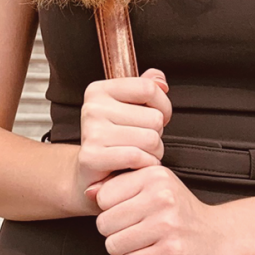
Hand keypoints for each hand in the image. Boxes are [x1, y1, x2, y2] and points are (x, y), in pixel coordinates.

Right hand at [76, 68, 170, 206]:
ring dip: (154, 152)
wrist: (91, 173)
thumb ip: (148, 86)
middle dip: (157, 134)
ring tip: (139, 154)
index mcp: (100, 90)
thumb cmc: (117, 138)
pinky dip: (145, 164)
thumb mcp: (132, 107)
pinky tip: (136, 165)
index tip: (156, 117)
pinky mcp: (91, 157)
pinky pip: (136, 157)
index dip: (163, 106)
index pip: (149, 88)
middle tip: (141, 142)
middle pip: (154, 117)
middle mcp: (92, 108)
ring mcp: (90, 132)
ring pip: (150, 139)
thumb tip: (160, 80)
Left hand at [92, 164, 235, 254]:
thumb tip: (89, 192)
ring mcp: (168, 224)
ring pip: (114, 245)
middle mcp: (162, 197)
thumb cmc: (183, 215)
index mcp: (156, 176)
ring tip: (149, 243)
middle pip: (104, 223)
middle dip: (117, 233)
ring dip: (127, 250)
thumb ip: (121, 188)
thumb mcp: (156, 189)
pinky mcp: (172, 251)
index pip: (103, 197)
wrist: (220, 238)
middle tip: (142, 231)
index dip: (113, 210)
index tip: (134, 212)